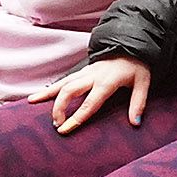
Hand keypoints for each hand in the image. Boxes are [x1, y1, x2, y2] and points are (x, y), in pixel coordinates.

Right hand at [31, 56, 151, 131]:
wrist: (132, 46)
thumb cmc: (137, 67)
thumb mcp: (144, 83)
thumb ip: (138, 103)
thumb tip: (135, 123)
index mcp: (107, 82)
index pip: (89, 103)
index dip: (76, 118)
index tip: (64, 130)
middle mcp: (92, 76)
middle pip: (69, 91)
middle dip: (59, 107)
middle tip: (55, 124)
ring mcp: (85, 71)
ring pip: (62, 83)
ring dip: (48, 94)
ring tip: (33, 103)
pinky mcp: (82, 70)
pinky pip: (63, 79)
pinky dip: (50, 87)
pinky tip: (38, 95)